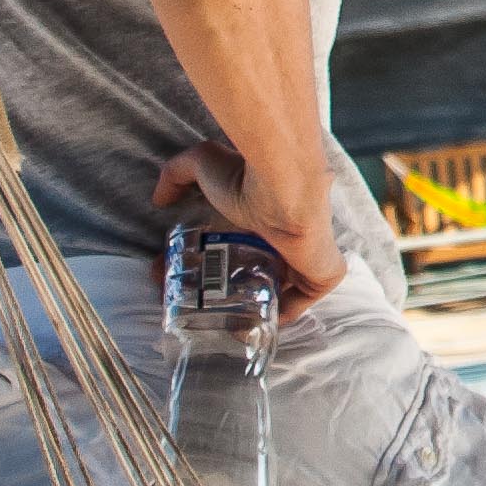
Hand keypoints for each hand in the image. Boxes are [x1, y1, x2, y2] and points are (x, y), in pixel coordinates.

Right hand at [154, 141, 348, 320]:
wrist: (283, 187)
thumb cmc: (247, 176)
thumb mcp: (202, 163)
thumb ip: (178, 174)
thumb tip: (160, 198)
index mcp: (265, 214)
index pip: (241, 244)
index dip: (214, 262)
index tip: (184, 278)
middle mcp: (287, 235)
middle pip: (258, 270)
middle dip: (228, 290)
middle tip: (197, 304)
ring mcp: (308, 255)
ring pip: (279, 288)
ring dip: (252, 305)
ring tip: (218, 321)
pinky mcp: (324, 273)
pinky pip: (303, 301)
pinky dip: (282, 314)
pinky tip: (253, 322)